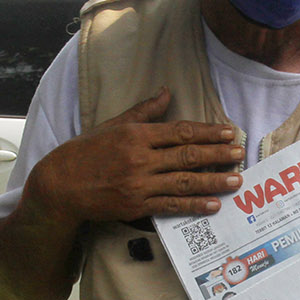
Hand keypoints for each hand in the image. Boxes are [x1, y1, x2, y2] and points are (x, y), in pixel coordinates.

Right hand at [25, 87, 244, 224]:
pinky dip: (194, 205)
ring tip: (236, 179)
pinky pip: (171, 205)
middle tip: (240, 154)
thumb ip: (143, 111)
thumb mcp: (111, 125)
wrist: (59, 186)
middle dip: (218, 154)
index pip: (180, 131)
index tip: (229, 132)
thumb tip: (166, 92)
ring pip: (184, 182)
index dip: (208, 132)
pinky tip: (213, 204)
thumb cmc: (83, 153)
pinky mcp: (136, 206)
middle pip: (188, 155)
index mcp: (135, 135)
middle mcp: (140, 159)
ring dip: (213, 181)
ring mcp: (139, 185)